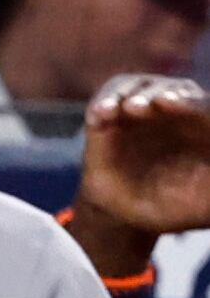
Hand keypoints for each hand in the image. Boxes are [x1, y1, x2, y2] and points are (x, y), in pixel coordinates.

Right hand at [72, 74, 209, 273]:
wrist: (126, 211)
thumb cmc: (170, 207)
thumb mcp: (200, 205)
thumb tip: (208, 168)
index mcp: (204, 130)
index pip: (204, 109)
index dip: (191, 104)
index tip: (171, 103)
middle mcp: (177, 113)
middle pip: (175, 89)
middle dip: (159, 93)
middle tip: (142, 105)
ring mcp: (144, 109)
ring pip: (140, 86)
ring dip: (127, 93)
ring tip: (117, 110)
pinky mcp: (112, 115)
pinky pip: (108, 98)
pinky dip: (104, 102)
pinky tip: (100, 116)